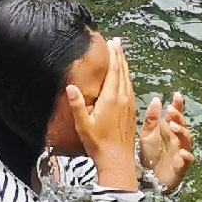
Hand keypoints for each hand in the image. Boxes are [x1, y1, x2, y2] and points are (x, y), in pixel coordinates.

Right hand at [65, 38, 139, 191]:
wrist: (117, 160)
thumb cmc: (98, 144)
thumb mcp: (83, 124)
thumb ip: (77, 105)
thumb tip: (70, 86)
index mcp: (111, 98)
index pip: (113, 70)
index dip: (113, 55)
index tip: (111, 42)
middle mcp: (122, 98)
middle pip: (122, 71)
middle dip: (120, 55)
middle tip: (117, 42)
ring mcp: (129, 105)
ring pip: (128, 79)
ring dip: (124, 65)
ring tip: (121, 54)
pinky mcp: (131, 111)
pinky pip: (130, 88)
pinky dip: (128, 77)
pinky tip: (125, 77)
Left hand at [140, 92, 194, 192]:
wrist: (149, 178)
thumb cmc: (150, 154)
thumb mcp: (147, 134)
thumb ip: (152, 118)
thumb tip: (157, 99)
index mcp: (168, 129)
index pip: (176, 115)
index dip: (178, 105)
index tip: (177, 95)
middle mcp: (177, 139)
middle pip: (182, 125)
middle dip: (178, 117)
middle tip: (171, 111)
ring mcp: (180, 151)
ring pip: (186, 140)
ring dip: (182, 132)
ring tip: (173, 126)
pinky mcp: (181, 166)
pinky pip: (187, 160)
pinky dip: (187, 156)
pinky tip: (182, 152)